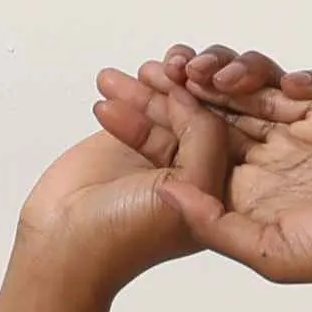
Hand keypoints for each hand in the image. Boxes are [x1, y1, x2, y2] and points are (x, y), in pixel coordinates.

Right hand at [12, 44, 311, 287]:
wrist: (64, 244)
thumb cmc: (127, 236)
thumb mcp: (190, 190)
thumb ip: (207, 143)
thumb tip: (193, 100)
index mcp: (229, 187)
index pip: (247, 124)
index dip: (234, 92)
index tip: (211, 77)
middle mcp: (204, 167)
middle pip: (214, 105)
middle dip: (196, 78)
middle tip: (175, 66)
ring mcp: (169, 152)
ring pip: (175, 99)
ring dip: (158, 80)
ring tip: (142, 73)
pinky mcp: (134, 141)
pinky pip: (141, 102)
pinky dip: (128, 89)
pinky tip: (110, 84)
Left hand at [142, 80, 311, 286]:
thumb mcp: (273, 253)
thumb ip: (215, 226)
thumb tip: (163, 198)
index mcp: (242, 203)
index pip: (180, 163)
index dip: (141, 135)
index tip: (104, 111)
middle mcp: (260, 169)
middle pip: (197, 123)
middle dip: (159, 96)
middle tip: (123, 72)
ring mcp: (289, 136)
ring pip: (234, 95)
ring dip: (207, 77)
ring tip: (190, 69)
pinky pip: (278, 80)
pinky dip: (259, 72)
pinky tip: (241, 75)